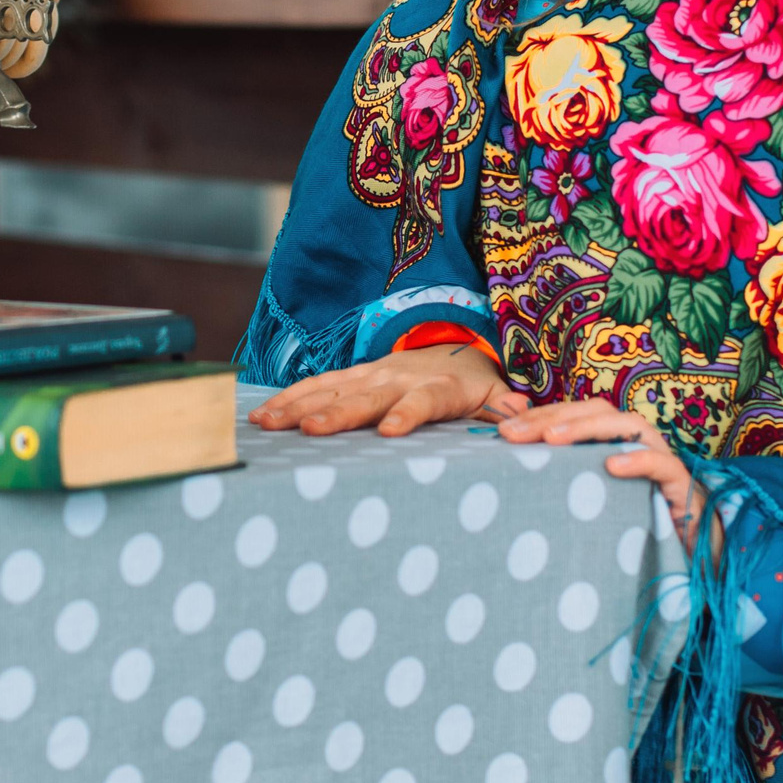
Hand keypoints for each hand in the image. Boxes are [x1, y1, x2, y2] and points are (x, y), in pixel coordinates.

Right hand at [248, 342, 524, 437]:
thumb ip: (503, 406)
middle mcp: (397, 378)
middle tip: (308, 431)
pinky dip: (289, 398)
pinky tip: (263, 416)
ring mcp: (370, 375)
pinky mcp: (352, 376)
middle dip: (335, 414)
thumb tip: (519, 415)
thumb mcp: (495, 394)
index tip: (389, 432)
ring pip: (330, 389)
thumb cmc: (474, 384)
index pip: (421, 402)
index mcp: (437, 388)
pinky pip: (316, 385)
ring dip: (297, 406)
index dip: (406, 415)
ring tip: (268, 425)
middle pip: (364, 397)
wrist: (451, 349)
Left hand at [498, 397, 706, 537]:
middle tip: (513, 435)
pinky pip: (662, 465)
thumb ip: (564, 480)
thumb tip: (515, 464)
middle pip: (599, 412)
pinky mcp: (683, 487)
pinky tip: (611, 465)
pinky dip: (638, 460)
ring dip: (589, 428)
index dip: (541, 416)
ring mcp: (663, 462)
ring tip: (552, 440)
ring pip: (631, 426)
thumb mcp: (592, 502)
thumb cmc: (635, 529)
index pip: (577, 414)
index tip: (503, 431)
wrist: (691, 562)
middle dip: (554, 417)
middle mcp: (639, 444)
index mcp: (616, 443)